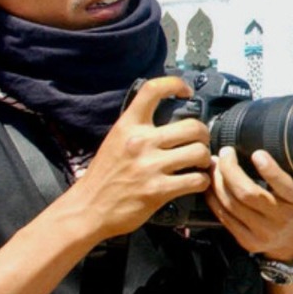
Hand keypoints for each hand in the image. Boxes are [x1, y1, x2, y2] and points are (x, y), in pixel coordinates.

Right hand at [70, 76, 213, 239]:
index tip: (186, 92)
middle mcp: (140, 141)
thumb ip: (138, 128)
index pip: (153, 90)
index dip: (175, 84)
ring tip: (199, 163)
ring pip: (199, 152)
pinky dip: (202, 181)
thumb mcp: (115, 141)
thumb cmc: (103, 177)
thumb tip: (166, 118)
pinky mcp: (158, 190)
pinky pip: (196, 180)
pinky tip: (195, 182)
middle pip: (192, 125)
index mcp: (128, 126)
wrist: (87, 209)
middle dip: (203, 134)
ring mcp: (150, 166)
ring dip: (204, 158)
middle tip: (200, 142)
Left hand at [206, 146, 292, 262]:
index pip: (284, 186)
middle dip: (230, 170)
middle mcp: (281, 218)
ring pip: (232, 204)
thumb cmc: (292, 205)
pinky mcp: (247, 240)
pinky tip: (211, 186)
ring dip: (218, 182)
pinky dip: (214, 198)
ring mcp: (263, 232)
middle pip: (248, 194)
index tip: (257, 153)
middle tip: (225, 153)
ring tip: (214, 166)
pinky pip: (224, 217)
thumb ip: (282, 172)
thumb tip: (253, 145)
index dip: (270, 170)